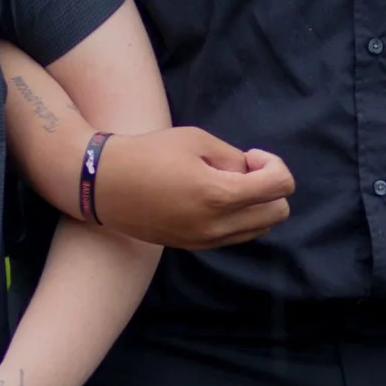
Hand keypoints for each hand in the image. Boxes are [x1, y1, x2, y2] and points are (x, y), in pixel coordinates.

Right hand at [91, 128, 294, 249]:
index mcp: (219, 195)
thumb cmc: (149, 154)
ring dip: (256, 204)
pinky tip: (215, 199)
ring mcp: (206, 241)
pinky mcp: (195, 246)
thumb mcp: (195, 139)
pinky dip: (240, 217)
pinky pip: (237, 236)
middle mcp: (217, 225)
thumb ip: (232, 157)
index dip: (274, 165)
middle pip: (278, 212)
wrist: (105, 185)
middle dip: (270, 186)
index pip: (280, 187)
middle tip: (241, 169)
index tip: (249, 156)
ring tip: (227, 184)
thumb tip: (251, 174)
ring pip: (261, 228)